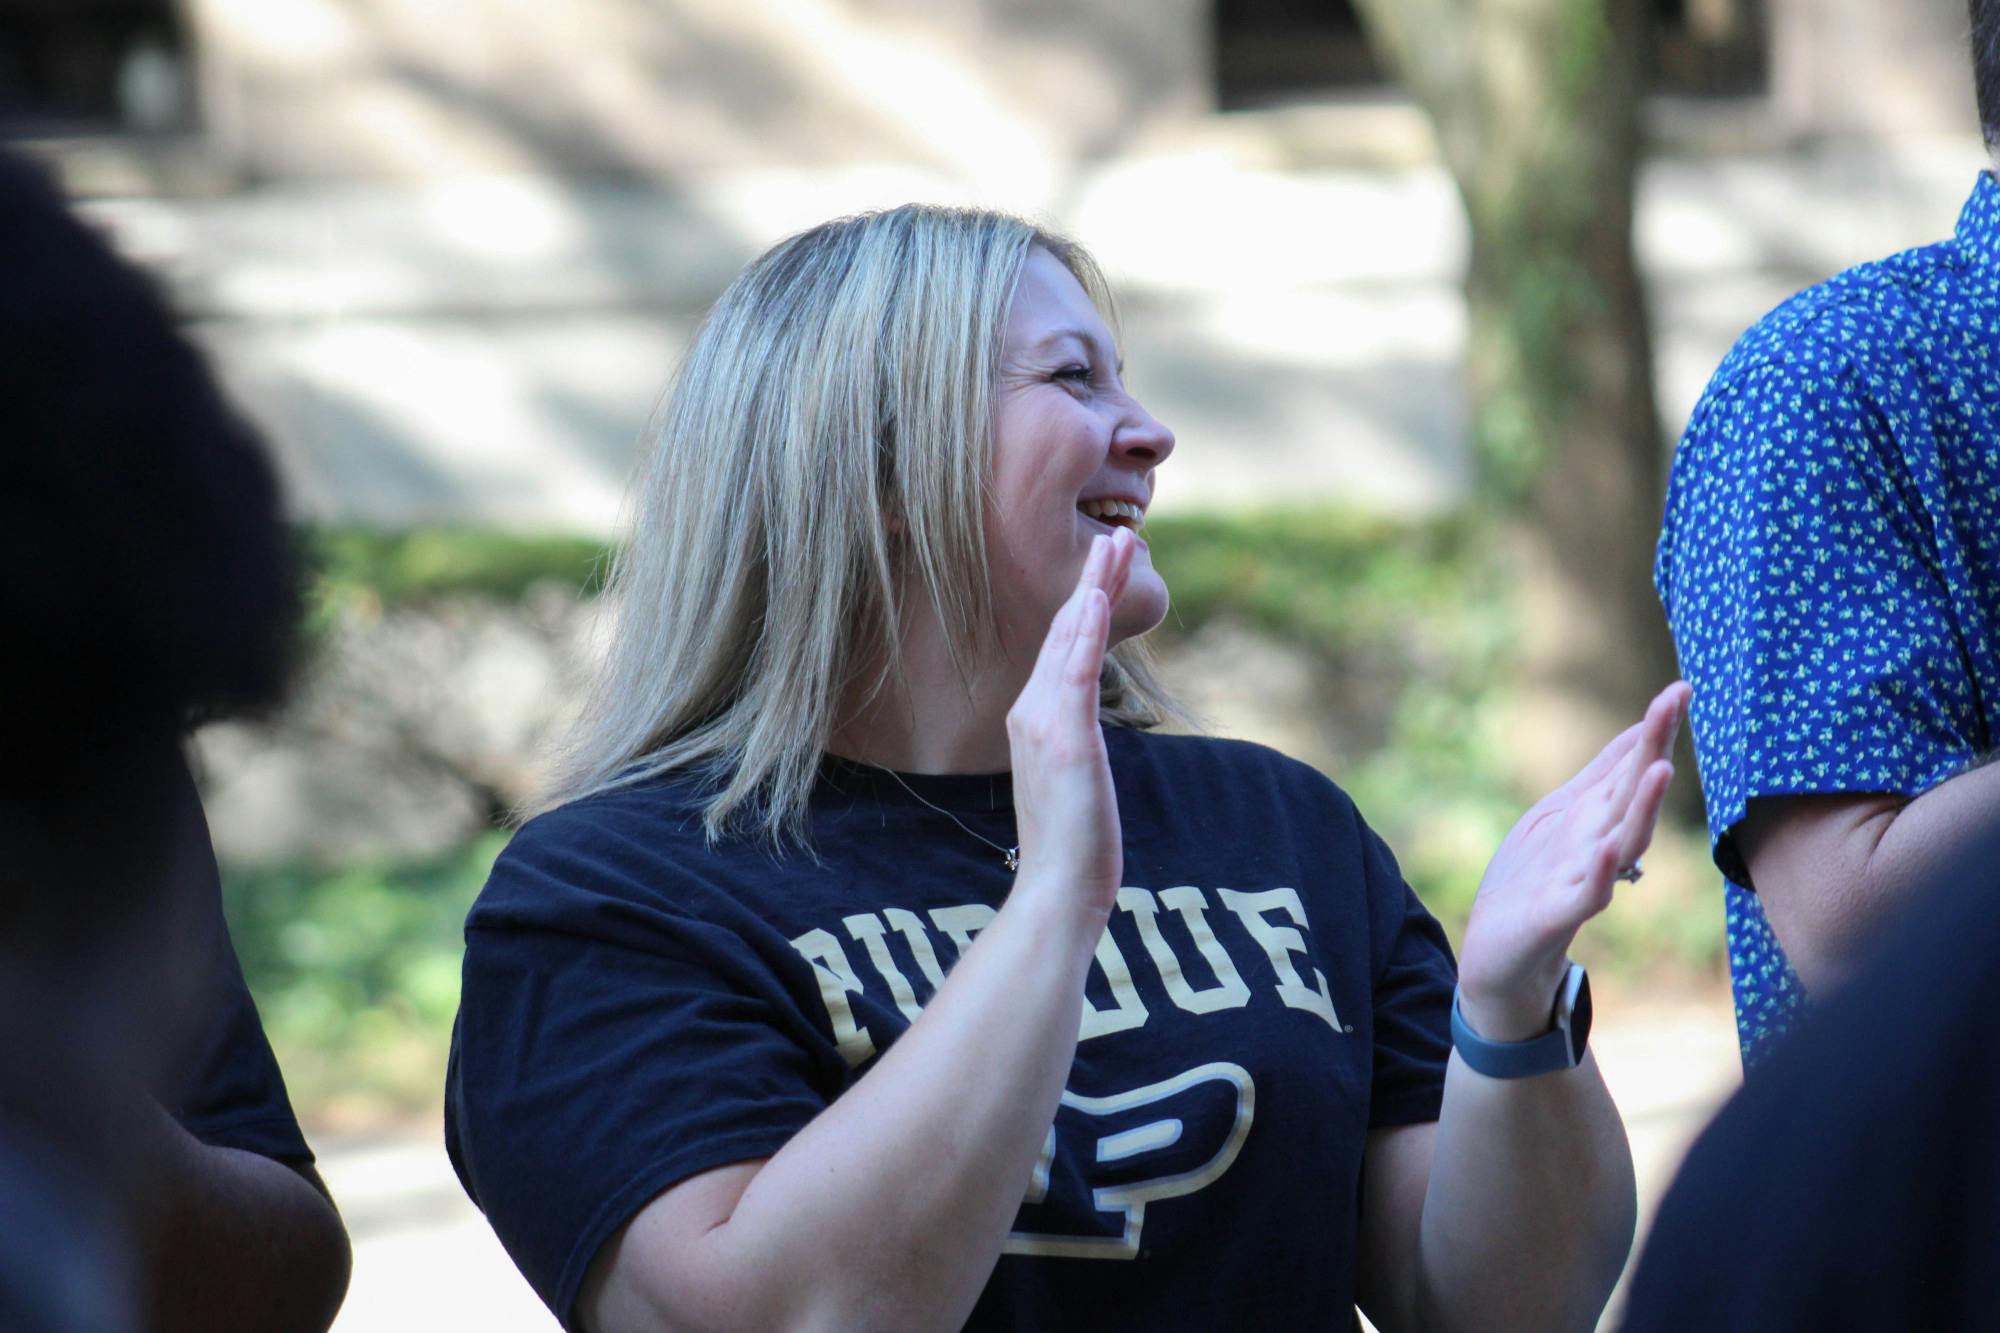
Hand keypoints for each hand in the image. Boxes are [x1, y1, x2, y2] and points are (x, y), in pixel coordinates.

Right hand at [1006, 529, 1134, 923]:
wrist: (1057, 890)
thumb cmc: (1072, 846)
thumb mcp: (1074, 782)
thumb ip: (1076, 747)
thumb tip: (1085, 738)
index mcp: (1035, 719)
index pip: (1066, 647)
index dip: (1087, 602)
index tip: (1108, 564)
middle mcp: (1032, 711)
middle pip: (1068, 629)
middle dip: (1095, 578)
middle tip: (1121, 534)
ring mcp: (1044, 722)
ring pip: (1072, 638)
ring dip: (1095, 586)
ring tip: (1119, 544)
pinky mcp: (1065, 739)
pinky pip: (1077, 671)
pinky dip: (1086, 629)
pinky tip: (1097, 595)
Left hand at [1456, 682, 1691, 1040]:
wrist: (1500, 956)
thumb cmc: (1533, 881)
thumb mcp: (1561, 814)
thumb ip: (1601, 777)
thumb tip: (1638, 731)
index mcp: (1599, 818)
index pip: (1632, 766)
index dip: (1655, 728)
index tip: (1681, 686)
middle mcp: (1601, 844)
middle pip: (1633, 792)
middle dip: (1654, 748)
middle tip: (1675, 702)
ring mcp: (1584, 879)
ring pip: (1624, 841)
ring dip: (1642, 807)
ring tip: (1660, 769)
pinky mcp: (1559, 915)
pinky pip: (1588, 892)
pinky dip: (1600, 871)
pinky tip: (1608, 847)